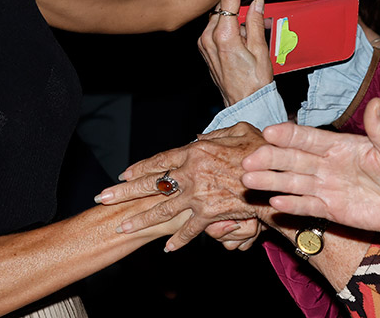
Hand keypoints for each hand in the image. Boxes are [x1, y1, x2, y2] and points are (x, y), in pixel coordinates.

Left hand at [94, 123, 269, 251]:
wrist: (276, 177)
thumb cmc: (261, 151)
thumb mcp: (238, 131)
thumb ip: (214, 134)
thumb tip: (197, 138)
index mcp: (195, 151)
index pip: (160, 160)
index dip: (140, 168)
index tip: (123, 175)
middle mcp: (191, 172)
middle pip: (151, 184)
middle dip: (124, 192)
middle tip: (103, 198)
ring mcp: (198, 195)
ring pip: (162, 210)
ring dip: (140, 220)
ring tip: (121, 227)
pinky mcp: (209, 213)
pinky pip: (189, 229)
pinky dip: (179, 240)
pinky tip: (166, 248)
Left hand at [199, 0, 273, 106]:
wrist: (243, 105)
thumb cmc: (254, 83)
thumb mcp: (261, 50)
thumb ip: (256, 22)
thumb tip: (256, 1)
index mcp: (224, 35)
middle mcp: (209, 37)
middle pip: (225, 7)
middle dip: (242, 7)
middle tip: (259, 18)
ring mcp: (205, 44)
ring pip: (222, 18)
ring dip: (237, 20)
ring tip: (252, 39)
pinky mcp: (205, 48)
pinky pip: (218, 28)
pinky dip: (231, 29)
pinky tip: (243, 41)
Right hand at [241, 99, 379, 238]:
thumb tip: (376, 103)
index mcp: (341, 146)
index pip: (309, 138)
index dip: (288, 135)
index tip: (268, 132)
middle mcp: (328, 165)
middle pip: (293, 160)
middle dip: (269, 158)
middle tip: (247, 160)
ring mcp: (327, 187)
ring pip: (293, 182)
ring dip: (270, 181)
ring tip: (248, 180)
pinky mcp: (331, 209)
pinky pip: (307, 206)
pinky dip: (291, 204)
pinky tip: (273, 202)